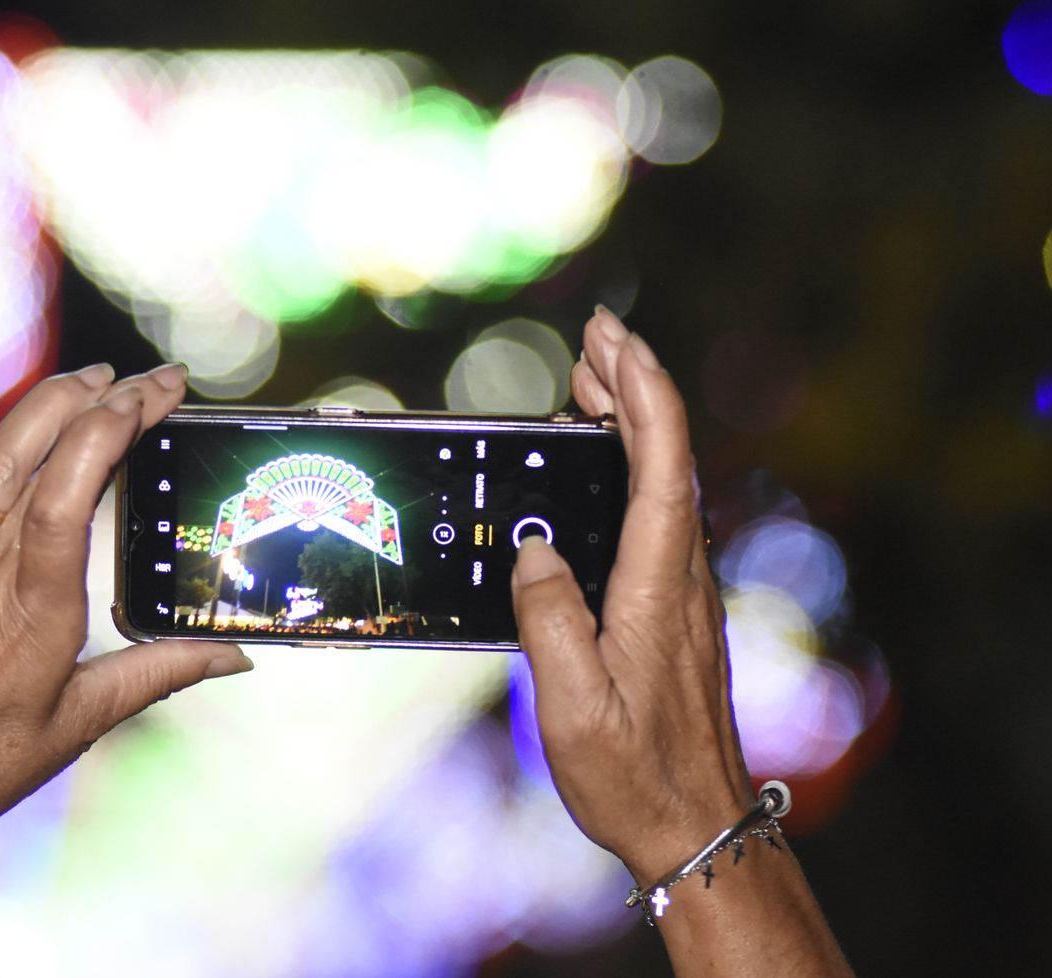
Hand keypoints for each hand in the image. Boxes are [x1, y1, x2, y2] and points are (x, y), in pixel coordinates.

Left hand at [0, 360, 252, 836]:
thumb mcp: (80, 721)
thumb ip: (160, 674)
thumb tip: (238, 658)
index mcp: (38, 602)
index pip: (78, 482)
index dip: (117, 422)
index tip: (157, 393)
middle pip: (44, 451)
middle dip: (104, 400)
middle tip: (149, 381)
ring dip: (44, 403)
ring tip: (90, 377)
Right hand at [511, 308, 751, 883]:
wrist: (696, 824)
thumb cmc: (633, 773)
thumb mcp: (572, 705)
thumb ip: (548, 620)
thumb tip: (534, 549)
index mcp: (657, 588)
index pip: (661, 467)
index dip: (642, 393)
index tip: (613, 339)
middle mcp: (679, 578)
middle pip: (668, 458)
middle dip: (634, 386)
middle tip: (595, 335)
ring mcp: (681, 593)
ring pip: (664, 483)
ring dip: (632, 424)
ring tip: (588, 384)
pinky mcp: (673, 611)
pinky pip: (655, 516)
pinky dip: (631, 469)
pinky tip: (598, 472)